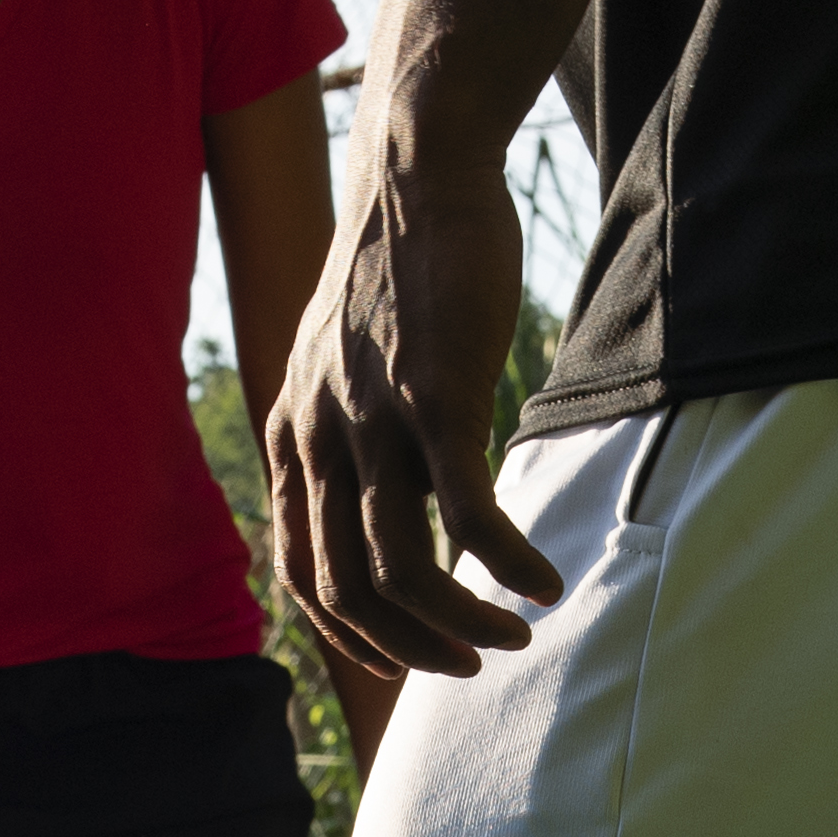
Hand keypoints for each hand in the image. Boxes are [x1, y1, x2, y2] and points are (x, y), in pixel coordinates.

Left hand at [266, 130, 558, 682]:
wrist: (415, 172)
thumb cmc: (396, 266)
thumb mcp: (339, 357)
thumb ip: (346, 426)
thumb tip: (382, 487)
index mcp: (292, 436)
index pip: (302, 571)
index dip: (349, 634)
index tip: (402, 658)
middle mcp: (319, 438)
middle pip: (349, 589)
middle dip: (410, 649)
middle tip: (469, 664)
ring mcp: (374, 421)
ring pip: (403, 568)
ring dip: (461, 624)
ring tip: (515, 635)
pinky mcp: (436, 396)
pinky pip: (469, 513)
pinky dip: (508, 564)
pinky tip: (545, 581)